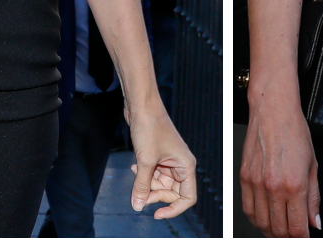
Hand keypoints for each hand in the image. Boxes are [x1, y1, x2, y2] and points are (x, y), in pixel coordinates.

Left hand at [126, 105, 197, 220]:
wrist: (142, 107)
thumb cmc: (150, 128)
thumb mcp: (145, 161)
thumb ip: (143, 186)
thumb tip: (138, 206)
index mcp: (186, 166)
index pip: (188, 197)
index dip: (174, 209)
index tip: (156, 214)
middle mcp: (180, 165)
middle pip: (172, 193)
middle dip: (156, 195)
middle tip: (140, 193)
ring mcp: (169, 161)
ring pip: (161, 185)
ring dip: (147, 184)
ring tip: (136, 170)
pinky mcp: (158, 157)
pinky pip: (153, 175)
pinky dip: (143, 175)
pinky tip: (134, 165)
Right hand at [240, 85, 319, 236]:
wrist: (273, 111)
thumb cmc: (295, 133)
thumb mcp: (313, 166)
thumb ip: (314, 198)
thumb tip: (316, 221)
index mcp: (295, 185)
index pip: (298, 227)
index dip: (303, 239)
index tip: (306, 239)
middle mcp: (274, 187)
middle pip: (279, 229)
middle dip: (288, 237)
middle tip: (295, 235)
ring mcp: (256, 184)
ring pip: (261, 223)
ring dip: (272, 231)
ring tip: (281, 230)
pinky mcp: (244, 178)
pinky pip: (248, 210)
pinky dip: (257, 219)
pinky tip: (265, 218)